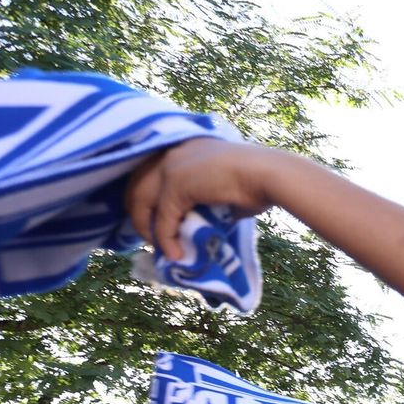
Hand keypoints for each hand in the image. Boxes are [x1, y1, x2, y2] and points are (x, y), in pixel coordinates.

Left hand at [126, 138, 287, 258]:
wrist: (268, 175)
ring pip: (140, 202)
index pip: (149, 173)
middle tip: (150, 239)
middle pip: (136, 185)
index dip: (146, 200)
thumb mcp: (222, 188)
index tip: (153, 222)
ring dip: (147, 230)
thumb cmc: (258, 182)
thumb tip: (196, 222)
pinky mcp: (176, 185)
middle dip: (138, 215)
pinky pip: (163, 219)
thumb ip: (203, 199)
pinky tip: (176, 255)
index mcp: (183, 148)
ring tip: (161, 250)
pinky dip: (166, 240)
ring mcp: (170, 167)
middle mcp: (171, 152)